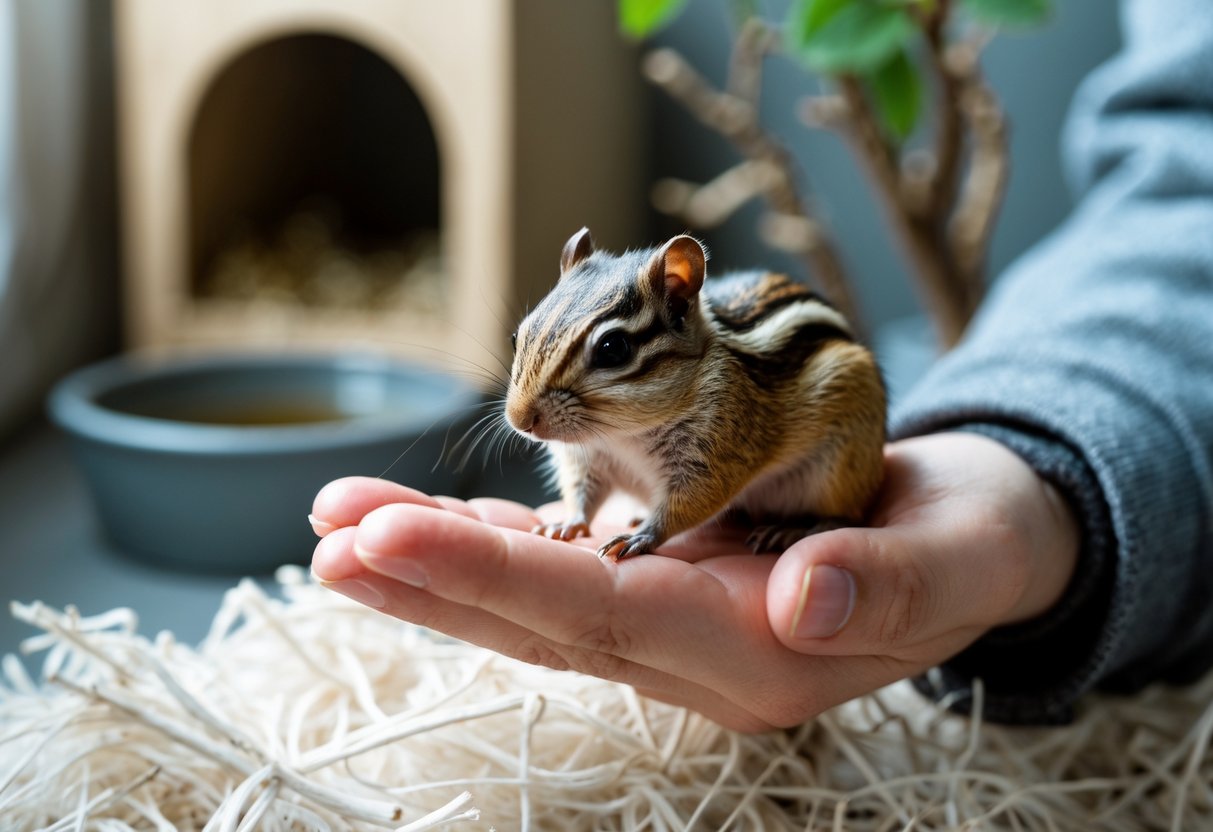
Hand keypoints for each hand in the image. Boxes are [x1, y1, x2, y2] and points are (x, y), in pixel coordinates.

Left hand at [309, 433, 1078, 732]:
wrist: (964, 535)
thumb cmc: (966, 540)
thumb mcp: (962, 558)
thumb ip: (895, 586)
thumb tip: (805, 602)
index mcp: (760, 654)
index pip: (605, 618)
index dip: (492, 578)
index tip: (388, 538)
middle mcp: (696, 650)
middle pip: (542, 619)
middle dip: (432, 578)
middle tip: (330, 536)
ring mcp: (674, 620)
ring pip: (538, 597)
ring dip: (439, 563)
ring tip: (341, 524)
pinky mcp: (665, 579)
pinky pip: (565, 566)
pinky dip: (492, 541)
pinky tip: (423, 521)